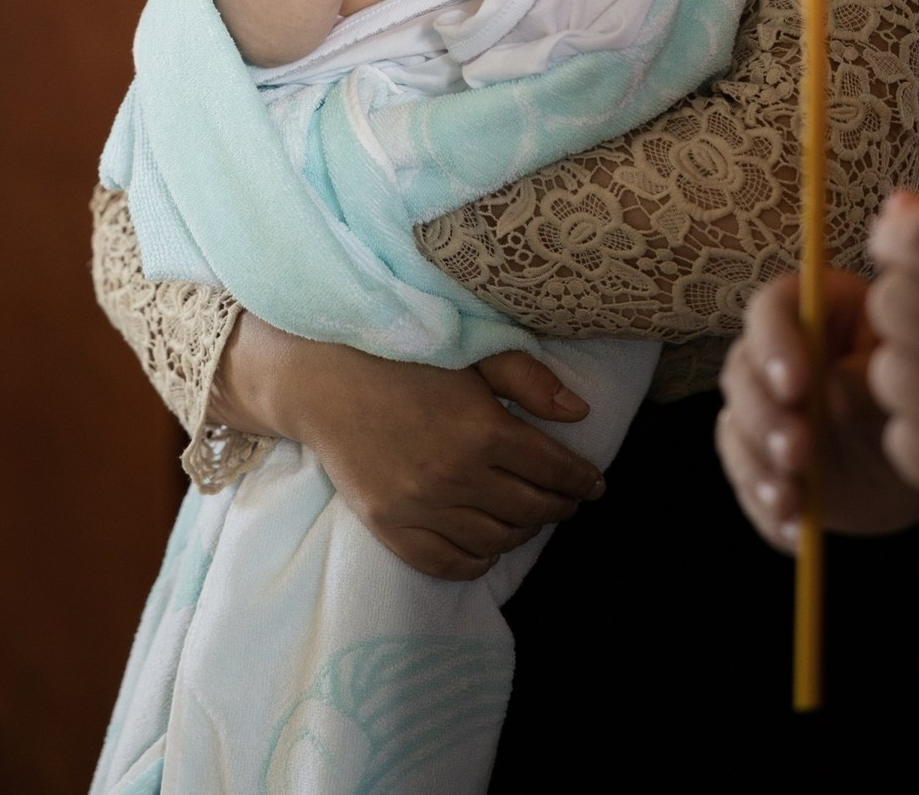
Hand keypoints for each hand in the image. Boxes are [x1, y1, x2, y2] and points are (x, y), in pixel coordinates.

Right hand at [215, 312, 605, 579]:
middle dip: (559, 507)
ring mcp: (423, 507)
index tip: (594, 485)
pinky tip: (489, 544)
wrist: (324, 379)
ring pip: (496, 540)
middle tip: (566, 501)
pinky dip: (478, 560)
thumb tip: (580, 413)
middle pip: (532, 510)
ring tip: (529, 518)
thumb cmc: (402, 359)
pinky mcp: (391, 527)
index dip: (582, 481)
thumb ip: (528, 380)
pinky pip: (449, 563)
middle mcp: (458, 476)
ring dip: (523, 533)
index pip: (554, 471)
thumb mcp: (471, 354)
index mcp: (485, 430)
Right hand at [716, 270, 918, 551]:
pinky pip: (747, 481)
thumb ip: (867, 382)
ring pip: (736, 427)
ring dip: (756, 464)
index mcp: (813, 315)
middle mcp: (775, 356)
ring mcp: (764, 409)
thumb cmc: (916, 401)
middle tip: (799, 452)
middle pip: (742, 371)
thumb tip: (829, 395)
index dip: (773, 343)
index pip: (771, 310)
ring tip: (791, 498)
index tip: (796, 386)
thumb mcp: (901, 385)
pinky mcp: (763, 460)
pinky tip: (794, 527)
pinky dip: (764, 506)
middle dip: (764, 416)